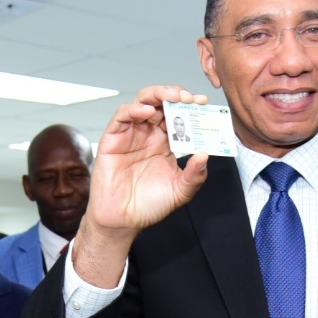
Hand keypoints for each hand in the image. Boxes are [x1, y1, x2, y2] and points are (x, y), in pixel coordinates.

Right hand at [72, 85, 210, 288]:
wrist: (123, 221)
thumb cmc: (149, 206)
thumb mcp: (180, 192)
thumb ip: (194, 176)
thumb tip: (205, 155)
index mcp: (166, 143)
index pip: (179, 116)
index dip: (190, 107)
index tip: (203, 102)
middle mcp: (149, 134)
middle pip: (161, 103)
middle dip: (176, 95)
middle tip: (189, 97)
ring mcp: (130, 135)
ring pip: (142, 103)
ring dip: (157, 95)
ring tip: (171, 97)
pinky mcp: (112, 139)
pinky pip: (122, 117)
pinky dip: (134, 109)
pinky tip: (147, 111)